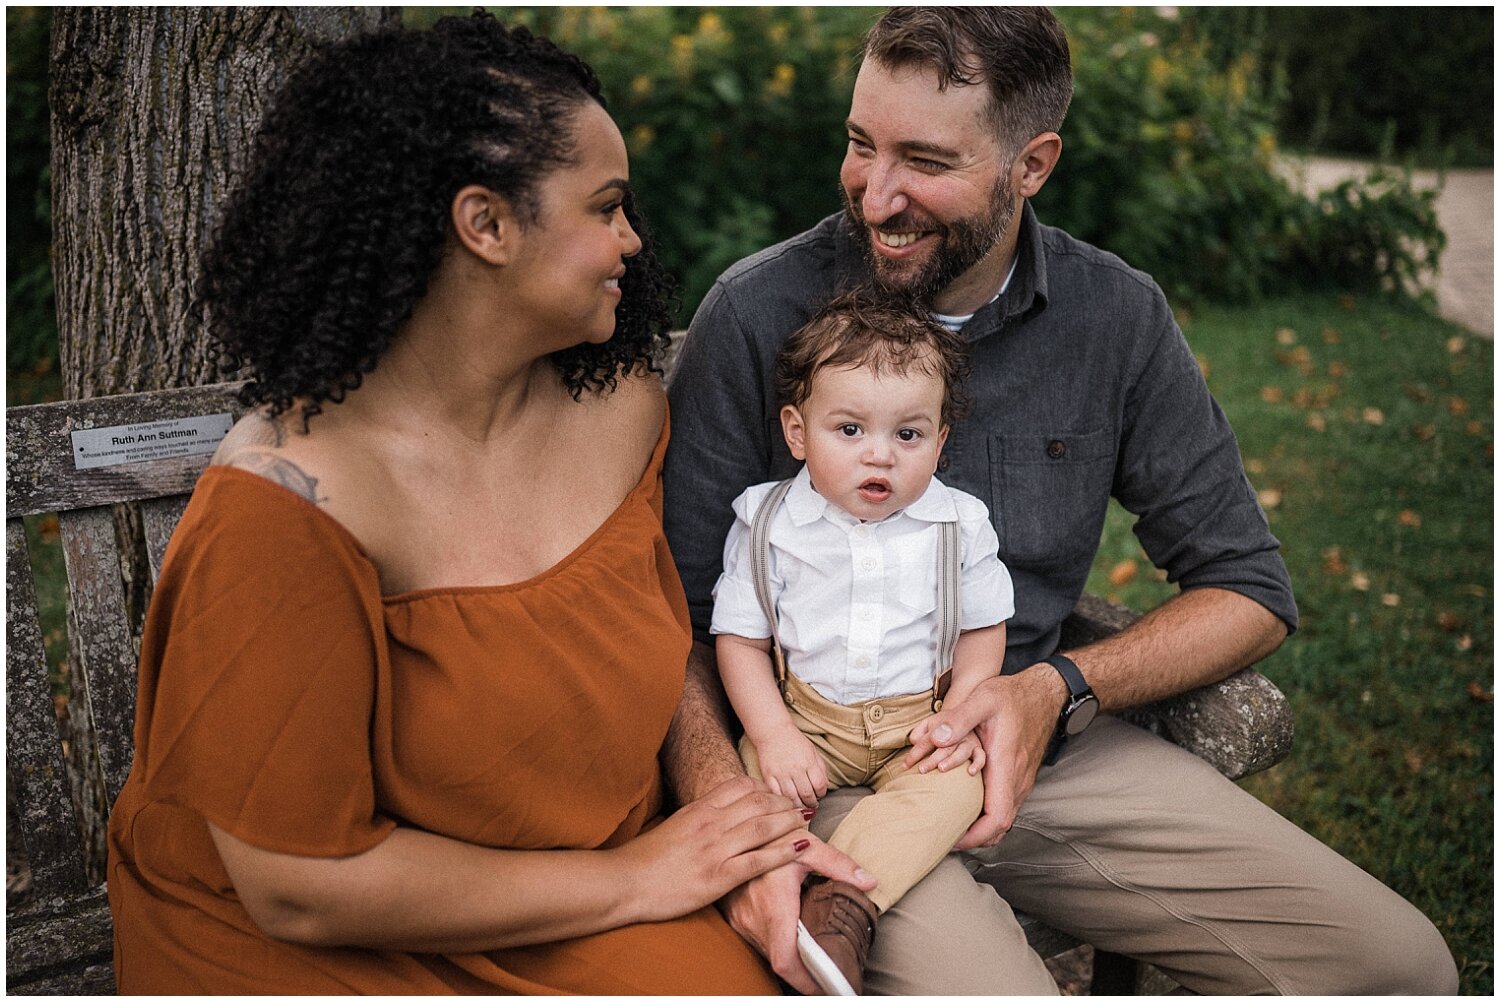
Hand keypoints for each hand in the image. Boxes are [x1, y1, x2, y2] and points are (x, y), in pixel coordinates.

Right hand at [621, 776, 817, 922]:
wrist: (625, 882)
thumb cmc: (645, 860)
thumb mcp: (674, 827)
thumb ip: (697, 819)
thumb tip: (714, 815)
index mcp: (698, 809)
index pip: (739, 786)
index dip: (764, 788)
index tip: (777, 794)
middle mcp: (710, 823)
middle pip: (757, 802)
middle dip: (783, 802)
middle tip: (801, 805)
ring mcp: (715, 849)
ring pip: (763, 826)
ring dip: (790, 821)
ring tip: (807, 820)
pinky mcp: (718, 876)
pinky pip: (759, 859)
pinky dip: (783, 852)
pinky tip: (800, 848)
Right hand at [718, 838, 875, 993]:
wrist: (735, 827)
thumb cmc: (771, 833)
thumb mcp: (809, 845)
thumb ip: (839, 865)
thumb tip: (869, 882)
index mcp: (773, 905)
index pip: (786, 960)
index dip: (805, 980)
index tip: (824, 987)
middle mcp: (752, 918)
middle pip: (779, 961)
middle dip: (803, 972)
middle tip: (828, 973)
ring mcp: (740, 919)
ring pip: (767, 951)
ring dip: (789, 957)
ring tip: (814, 957)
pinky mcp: (734, 916)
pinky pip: (757, 939)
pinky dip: (777, 943)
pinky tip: (793, 937)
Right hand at [750, 728, 828, 808]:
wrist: (772, 731)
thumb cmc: (794, 742)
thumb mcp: (812, 751)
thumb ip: (821, 768)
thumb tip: (826, 787)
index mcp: (808, 761)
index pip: (820, 785)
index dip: (822, 793)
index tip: (819, 795)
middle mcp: (795, 768)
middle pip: (807, 794)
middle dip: (811, 803)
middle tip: (811, 804)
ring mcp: (780, 772)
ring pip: (792, 797)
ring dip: (798, 805)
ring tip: (800, 805)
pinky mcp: (768, 775)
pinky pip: (776, 794)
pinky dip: (783, 801)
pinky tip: (787, 802)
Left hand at [902, 671, 1062, 849]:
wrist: (1045, 693)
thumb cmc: (1013, 695)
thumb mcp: (983, 698)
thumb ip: (958, 718)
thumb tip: (936, 739)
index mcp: (1006, 767)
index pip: (997, 819)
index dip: (974, 837)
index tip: (951, 839)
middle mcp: (1017, 780)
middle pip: (999, 828)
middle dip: (973, 839)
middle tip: (944, 836)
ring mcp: (1021, 780)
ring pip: (1003, 818)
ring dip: (980, 828)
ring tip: (952, 824)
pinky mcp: (1020, 776)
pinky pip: (1004, 805)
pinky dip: (986, 814)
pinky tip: (967, 806)